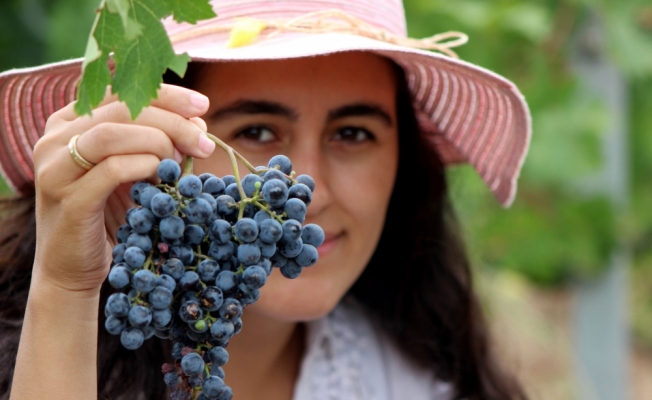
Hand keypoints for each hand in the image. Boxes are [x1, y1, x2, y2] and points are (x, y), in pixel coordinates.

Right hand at [31, 84, 214, 294]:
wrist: (72, 268)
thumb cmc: (107, 215)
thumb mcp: (133, 171)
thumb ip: (158, 142)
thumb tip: (198, 122)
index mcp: (69, 123)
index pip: (120, 92)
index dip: (165, 95)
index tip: (202, 106)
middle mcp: (55, 138)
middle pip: (120, 109)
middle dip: (171, 121)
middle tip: (202, 142)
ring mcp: (56, 167)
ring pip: (112, 133)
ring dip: (159, 142)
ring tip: (182, 162)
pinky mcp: (67, 198)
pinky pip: (112, 169)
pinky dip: (145, 167)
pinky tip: (162, 178)